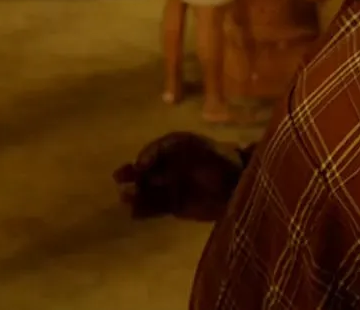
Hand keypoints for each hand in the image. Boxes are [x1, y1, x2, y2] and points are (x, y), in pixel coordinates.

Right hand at [113, 132, 243, 221]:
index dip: (145, 157)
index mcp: (176, 150)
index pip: (154, 152)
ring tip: (125, 198)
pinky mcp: (175, 207)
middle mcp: (171, 168)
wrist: (240, 187)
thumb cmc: (220, 162)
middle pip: (146, 171)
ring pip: (148, 191)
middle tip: (119, 178)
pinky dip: (144, 210)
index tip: (140, 165)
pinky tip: (134, 213)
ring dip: (135, 194)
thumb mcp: (197, 146)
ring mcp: (172, 188)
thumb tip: (147, 160)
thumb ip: (169, 148)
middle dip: (132, 174)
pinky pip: (156, 208)